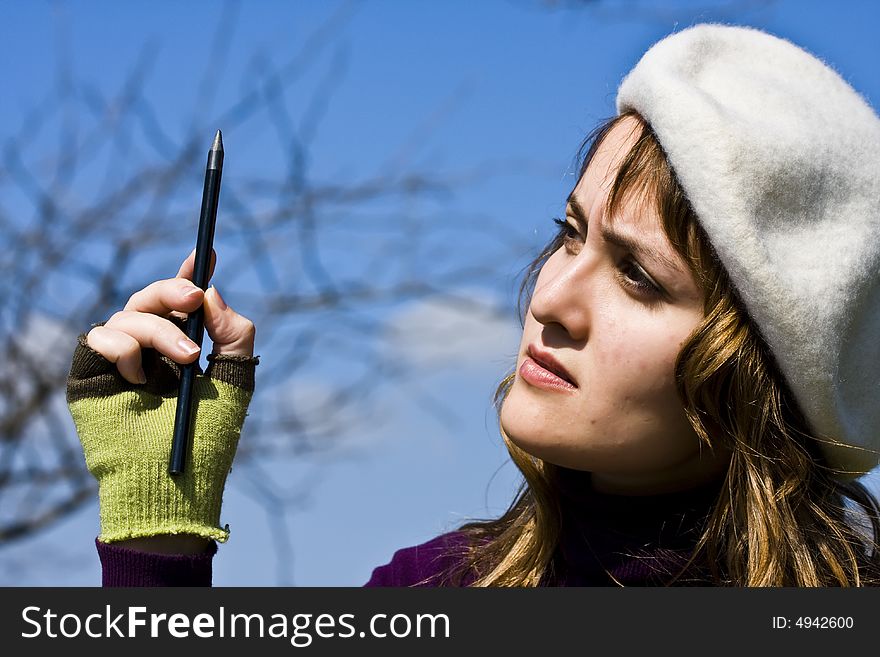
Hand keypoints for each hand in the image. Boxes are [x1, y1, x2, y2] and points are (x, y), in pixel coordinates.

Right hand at [67, 248, 258, 550]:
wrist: (174, 482)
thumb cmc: (207, 440)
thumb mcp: (235, 382)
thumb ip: (234, 335)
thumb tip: (214, 293)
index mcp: (184, 347)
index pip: (184, 303)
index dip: (192, 275)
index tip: (209, 252)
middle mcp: (151, 349)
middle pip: (153, 298)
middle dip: (175, 290)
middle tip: (195, 298)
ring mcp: (121, 360)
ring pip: (128, 313)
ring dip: (159, 330)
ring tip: (184, 362)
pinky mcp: (92, 375)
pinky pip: (98, 336)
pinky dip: (122, 347)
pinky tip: (138, 377)